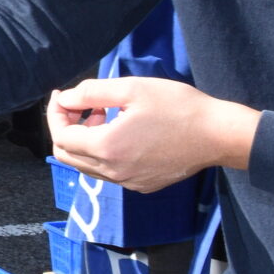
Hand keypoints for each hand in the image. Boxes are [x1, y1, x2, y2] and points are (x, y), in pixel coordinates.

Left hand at [46, 77, 257, 192]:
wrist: (218, 135)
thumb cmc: (178, 107)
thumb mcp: (132, 88)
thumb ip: (91, 93)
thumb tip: (64, 99)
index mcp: (107, 148)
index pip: (61, 137)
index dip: (56, 113)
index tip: (63, 94)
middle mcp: (113, 172)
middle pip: (66, 156)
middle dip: (65, 128)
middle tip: (80, 105)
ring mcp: (128, 183)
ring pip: (86, 167)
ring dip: (83, 141)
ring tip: (101, 115)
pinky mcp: (142, 185)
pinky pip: (108, 173)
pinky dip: (102, 153)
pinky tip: (121, 132)